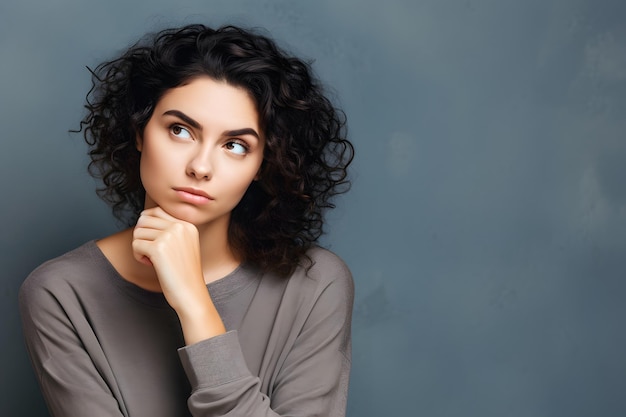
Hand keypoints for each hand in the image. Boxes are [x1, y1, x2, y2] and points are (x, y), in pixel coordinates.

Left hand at [132, 207, 224, 342]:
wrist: (191, 293)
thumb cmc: (183, 272)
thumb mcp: (183, 244)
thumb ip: (169, 229)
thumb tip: (143, 217)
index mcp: (187, 224)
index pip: (157, 210)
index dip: (148, 226)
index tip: (154, 242)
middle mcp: (180, 226)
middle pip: (144, 219)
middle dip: (142, 235)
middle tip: (150, 251)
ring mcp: (170, 236)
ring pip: (138, 231)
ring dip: (139, 246)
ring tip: (151, 259)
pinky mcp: (159, 249)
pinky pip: (136, 244)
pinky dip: (138, 256)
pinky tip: (150, 264)